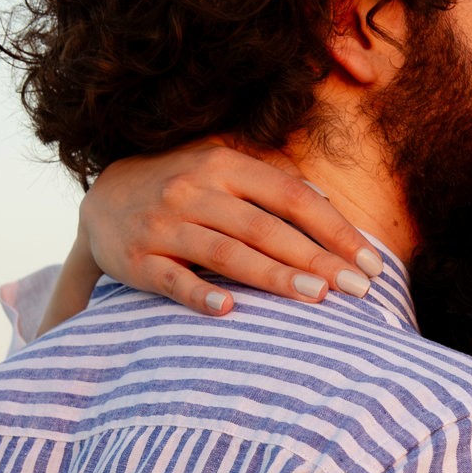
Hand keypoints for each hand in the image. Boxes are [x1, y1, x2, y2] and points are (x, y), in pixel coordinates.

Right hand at [76, 140, 383, 317]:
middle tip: (358, 289)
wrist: (101, 202)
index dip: (334, 229)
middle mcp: (193, 189)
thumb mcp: (221, 169)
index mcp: (223, 163)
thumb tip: (326, 198)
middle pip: (264, 227)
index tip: (370, 263)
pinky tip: (227, 308)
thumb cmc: (181, 189)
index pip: (291, 196)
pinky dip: (197, 293)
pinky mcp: (137, 259)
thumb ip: (270, 181)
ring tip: (316, 296)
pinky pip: (171, 279)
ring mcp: (163, 225)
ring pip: (225, 252)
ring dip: (272, 275)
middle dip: (316, 258)